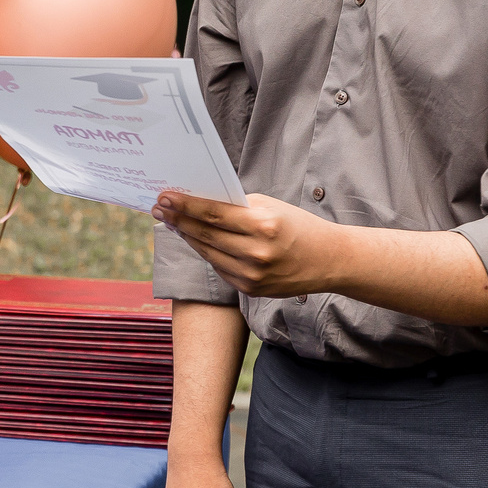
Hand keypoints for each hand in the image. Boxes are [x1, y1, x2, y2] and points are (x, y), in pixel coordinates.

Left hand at [152, 190, 340, 297]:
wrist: (329, 260)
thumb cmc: (297, 226)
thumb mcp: (271, 207)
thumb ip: (237, 207)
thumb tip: (199, 203)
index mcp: (264, 226)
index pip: (214, 214)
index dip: (186, 206)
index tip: (165, 197)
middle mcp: (257, 254)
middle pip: (206, 235)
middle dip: (179, 220)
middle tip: (159, 208)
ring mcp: (253, 276)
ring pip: (208, 253)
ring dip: (187, 237)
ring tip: (172, 222)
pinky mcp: (251, 290)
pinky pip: (220, 268)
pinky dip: (206, 253)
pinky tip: (194, 240)